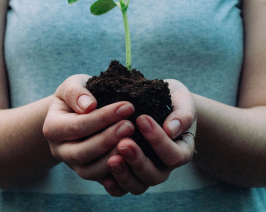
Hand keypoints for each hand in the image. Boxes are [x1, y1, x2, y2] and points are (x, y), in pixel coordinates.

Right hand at [43, 74, 135, 182]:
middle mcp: (60, 150)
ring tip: (133, 142)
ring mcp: (73, 164)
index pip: (77, 126)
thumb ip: (76, 92)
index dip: (103, 118)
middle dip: (108, 140)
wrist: (75, 111)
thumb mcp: (72, 85)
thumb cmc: (77, 96)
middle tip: (130, 125)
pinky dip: (116, 174)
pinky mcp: (88, 171)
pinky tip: (132, 161)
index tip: (127, 106)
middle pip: (81, 153)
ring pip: (90, 171)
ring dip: (112, 158)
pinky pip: (100, 180)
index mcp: (53, 127)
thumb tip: (89, 105)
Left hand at [104, 79, 195, 196]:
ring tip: (111, 160)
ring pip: (138, 186)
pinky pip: (122, 188)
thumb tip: (171, 130)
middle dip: (138, 161)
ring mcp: (146, 171)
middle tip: (124, 143)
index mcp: (182, 149)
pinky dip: (115, 185)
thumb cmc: (172, 99)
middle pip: (155, 175)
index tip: (142, 118)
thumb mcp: (182, 100)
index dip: (158, 140)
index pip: (174, 155)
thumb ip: (183, 114)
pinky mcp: (129, 172)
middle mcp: (165, 166)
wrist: (158, 99)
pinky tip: (105, 177)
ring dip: (124, 175)